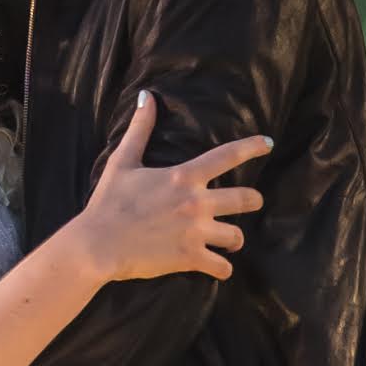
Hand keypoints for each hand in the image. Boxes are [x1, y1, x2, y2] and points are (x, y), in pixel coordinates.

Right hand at [73, 92, 268, 284]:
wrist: (98, 244)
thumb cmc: (108, 203)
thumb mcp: (122, 162)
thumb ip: (140, 129)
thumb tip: (147, 97)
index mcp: (183, 177)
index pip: (227, 156)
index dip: (251, 148)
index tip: (268, 143)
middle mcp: (197, 203)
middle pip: (245, 199)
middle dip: (253, 201)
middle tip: (252, 203)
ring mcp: (196, 232)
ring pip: (236, 236)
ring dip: (236, 239)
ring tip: (230, 242)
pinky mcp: (190, 258)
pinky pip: (221, 267)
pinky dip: (223, 268)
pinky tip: (220, 268)